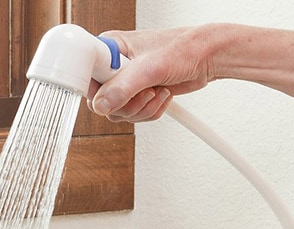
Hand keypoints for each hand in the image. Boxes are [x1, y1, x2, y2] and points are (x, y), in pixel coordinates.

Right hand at [87, 27, 213, 121]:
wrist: (208, 57)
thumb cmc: (184, 49)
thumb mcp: (150, 68)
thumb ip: (122, 88)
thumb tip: (101, 106)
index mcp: (109, 49)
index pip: (85, 77)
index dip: (97, 90)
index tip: (115, 91)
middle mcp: (113, 66)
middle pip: (100, 101)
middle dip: (126, 104)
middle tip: (144, 91)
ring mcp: (124, 81)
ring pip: (116, 112)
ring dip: (141, 109)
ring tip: (157, 91)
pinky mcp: (135, 94)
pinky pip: (131, 115)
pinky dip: (149, 111)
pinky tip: (160, 95)